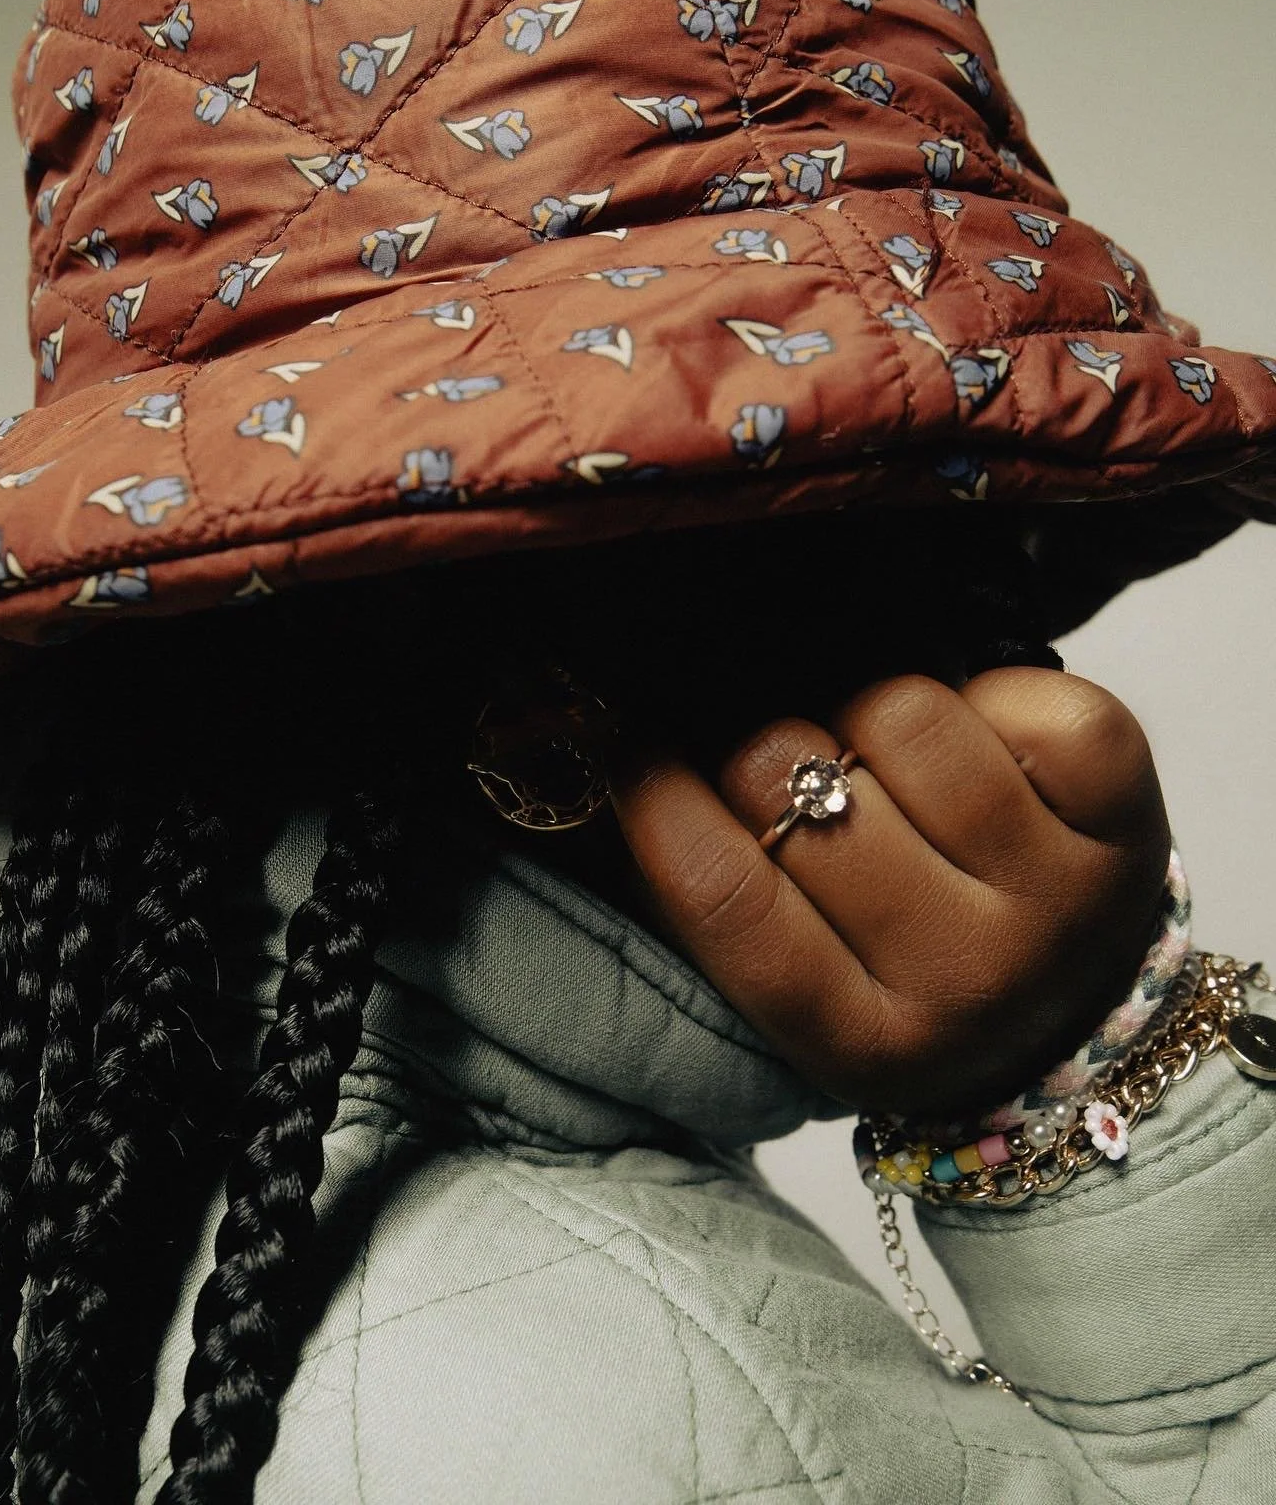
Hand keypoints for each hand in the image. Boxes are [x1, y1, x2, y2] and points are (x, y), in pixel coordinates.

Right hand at [609, 670, 1171, 1119]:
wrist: (1082, 1032)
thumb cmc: (903, 990)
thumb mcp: (805, 995)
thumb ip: (713, 901)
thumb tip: (608, 751)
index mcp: (863, 1042)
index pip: (726, 898)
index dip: (655, 802)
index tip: (634, 756)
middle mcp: (966, 982)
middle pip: (800, 791)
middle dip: (760, 756)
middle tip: (774, 768)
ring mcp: (1057, 898)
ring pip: (900, 718)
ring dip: (864, 718)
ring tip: (875, 757)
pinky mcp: (1129, 821)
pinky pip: (1025, 700)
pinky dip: (985, 695)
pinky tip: (972, 741)